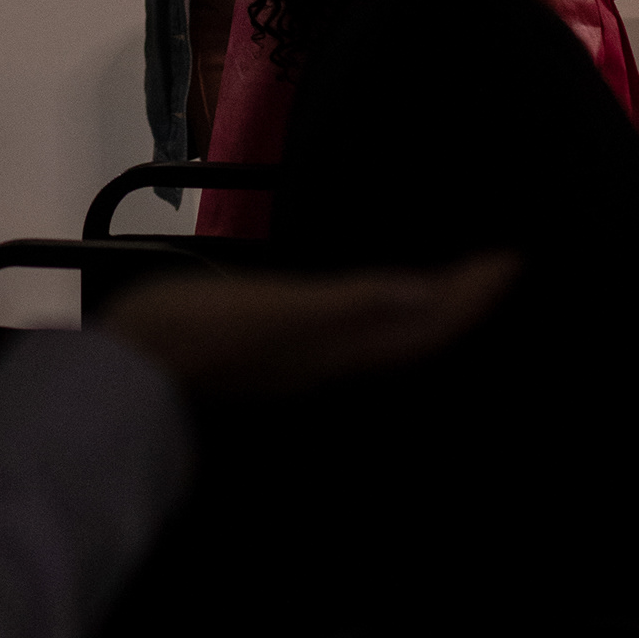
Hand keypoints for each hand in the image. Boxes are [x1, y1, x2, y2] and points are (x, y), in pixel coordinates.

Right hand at [98, 253, 517, 397]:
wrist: (127, 377)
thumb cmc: (196, 333)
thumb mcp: (273, 312)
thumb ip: (347, 306)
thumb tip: (425, 295)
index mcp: (344, 348)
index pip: (426, 324)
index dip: (470, 294)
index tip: (511, 259)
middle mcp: (337, 363)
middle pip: (417, 339)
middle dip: (459, 306)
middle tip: (495, 271)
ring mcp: (308, 367)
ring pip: (390, 344)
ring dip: (426, 315)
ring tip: (448, 287)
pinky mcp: (280, 361)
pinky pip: (356, 341)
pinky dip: (381, 319)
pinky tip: (369, 307)